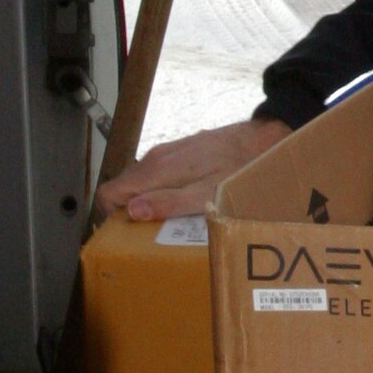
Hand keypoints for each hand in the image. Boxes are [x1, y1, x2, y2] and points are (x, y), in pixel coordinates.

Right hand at [95, 117, 292, 222]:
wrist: (263, 138)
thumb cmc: (238, 168)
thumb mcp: (207, 193)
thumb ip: (169, 202)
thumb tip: (132, 211)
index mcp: (156, 169)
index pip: (109, 192)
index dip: (110, 215)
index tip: (124, 234)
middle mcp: (156, 158)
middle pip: (123, 188)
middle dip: (128, 212)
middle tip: (147, 235)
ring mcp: (168, 152)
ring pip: (141, 181)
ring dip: (146, 202)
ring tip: (166, 223)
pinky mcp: (181, 151)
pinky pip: (158, 174)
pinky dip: (161, 191)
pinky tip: (182, 203)